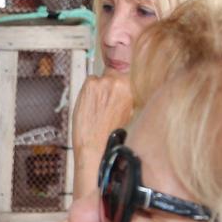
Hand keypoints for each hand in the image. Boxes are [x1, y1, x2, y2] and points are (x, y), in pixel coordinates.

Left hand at [70, 74, 132, 188]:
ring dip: (98, 89)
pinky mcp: (89, 85)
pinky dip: (88, 92)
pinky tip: (90, 106)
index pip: (129, 73)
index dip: (122, 81)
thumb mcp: (130, 113)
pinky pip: (89, 82)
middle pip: (114, 74)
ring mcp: (103, 82)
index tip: (118, 87)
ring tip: (98, 108)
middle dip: (110, 86)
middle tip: (106, 102)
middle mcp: (119, 82)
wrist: (96, 147)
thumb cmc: (112, 135)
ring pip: (100, 78)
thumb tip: (125, 88)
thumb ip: (128, 97)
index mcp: (133, 89)